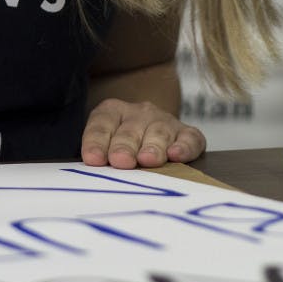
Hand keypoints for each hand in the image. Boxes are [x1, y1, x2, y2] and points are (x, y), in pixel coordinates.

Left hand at [81, 98, 205, 168]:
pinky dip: (184, 147)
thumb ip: (98, 155)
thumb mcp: (103, 145)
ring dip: (152, 147)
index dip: (96, 142)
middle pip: (129, 131)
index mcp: (111, 112)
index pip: (101, 125)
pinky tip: (176, 155)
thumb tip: (94, 169)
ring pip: (158, 133)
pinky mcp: (187, 133)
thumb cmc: (119, 145)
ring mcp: (164, 121)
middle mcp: (138, 113)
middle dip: (124, 147)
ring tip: (147, 159)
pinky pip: (189, 138)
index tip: (93, 159)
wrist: (150, 128)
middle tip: (120, 161)